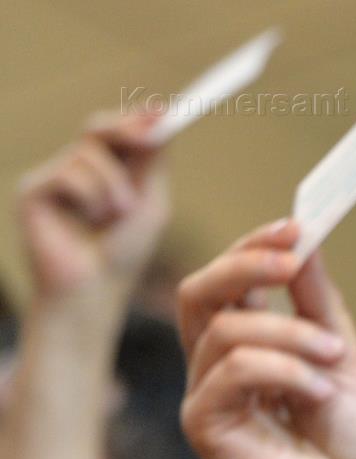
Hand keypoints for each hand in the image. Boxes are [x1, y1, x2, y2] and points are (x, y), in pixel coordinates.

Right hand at [16, 109, 168, 313]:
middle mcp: (73, 169)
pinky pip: (68, 173)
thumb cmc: (124, 253)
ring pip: (87, 153)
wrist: (94, 290)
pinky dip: (90, 197)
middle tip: (152, 134)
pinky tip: (90, 223)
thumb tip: (160, 114)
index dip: (138, 120)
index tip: (166, 112)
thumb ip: (152, 162)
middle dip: (127, 129)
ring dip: (114, 184)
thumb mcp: (149, 202)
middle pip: (97, 129)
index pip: (116, 133)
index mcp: (102, 172)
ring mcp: (50, 178)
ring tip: (119, 215)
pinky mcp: (31, 190)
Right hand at [179, 221, 355, 458]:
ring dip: (290, 335)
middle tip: (292, 262)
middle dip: (246, 266)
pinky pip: (232, 373)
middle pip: (200, 292)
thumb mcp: (339, 356)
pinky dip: (284, 372)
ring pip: (227, 331)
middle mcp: (215, 366)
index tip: (296, 228)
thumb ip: (317, 304)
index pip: (227, 282)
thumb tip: (304, 241)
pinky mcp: (204, 426)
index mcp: (245, 345)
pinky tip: (318, 394)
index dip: (253, 248)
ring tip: (331, 362)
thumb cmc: (344, 439)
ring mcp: (205, 395)